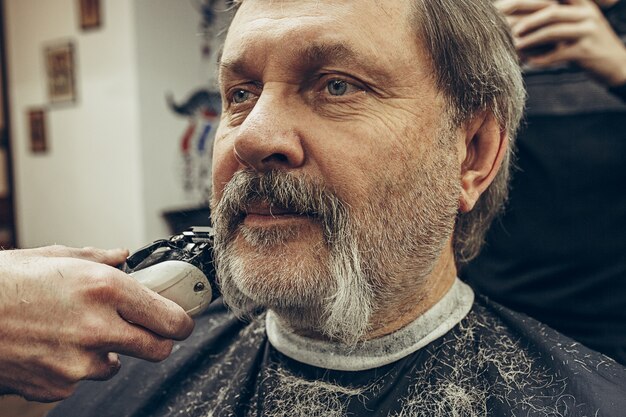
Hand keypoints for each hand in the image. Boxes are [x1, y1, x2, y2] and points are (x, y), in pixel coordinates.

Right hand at [0, 245, 194, 401]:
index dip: (182, 321)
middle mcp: (98, 327)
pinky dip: (74, 366)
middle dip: (158, 341)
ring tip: (75, 331)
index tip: (182, 320)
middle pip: (158, 349)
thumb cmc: (4, 282)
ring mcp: (78, 362)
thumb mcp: (55, 257)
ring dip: (107, 352)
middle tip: (145, 331)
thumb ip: (99, 258)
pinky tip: (52, 346)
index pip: (170, 317)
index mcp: (105, 289)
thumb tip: (123, 256)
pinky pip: (81, 379)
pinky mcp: (57, 386)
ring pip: (116, 365)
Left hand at [495, 0, 625, 85]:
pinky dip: (540, 59)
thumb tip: (521, 20)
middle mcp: (586, 13)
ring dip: (530, 40)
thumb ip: (556, 16)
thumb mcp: (576, 22)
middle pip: (551, 11)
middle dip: (527, 21)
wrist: (614, 62)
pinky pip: (557, 54)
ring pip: (553, 31)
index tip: (508, 6)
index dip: (530, 0)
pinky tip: (529, 63)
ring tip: (515, 46)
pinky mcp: (586, 51)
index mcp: (581, 3)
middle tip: (510, 29)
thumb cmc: (586, 42)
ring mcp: (587, 31)